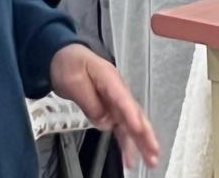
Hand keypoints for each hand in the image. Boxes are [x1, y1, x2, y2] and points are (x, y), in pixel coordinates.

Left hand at [48, 44, 159, 169]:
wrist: (65, 59)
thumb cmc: (70, 63)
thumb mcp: (74, 80)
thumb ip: (90, 101)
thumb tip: (104, 121)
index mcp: (110, 79)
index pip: (123, 100)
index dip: (131, 115)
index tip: (138, 129)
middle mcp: (118, 91)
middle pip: (134, 114)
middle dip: (145, 133)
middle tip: (154, 151)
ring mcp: (116, 102)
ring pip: (131, 125)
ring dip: (141, 142)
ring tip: (151, 160)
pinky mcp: (110, 110)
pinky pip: (121, 128)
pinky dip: (127, 142)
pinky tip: (131, 157)